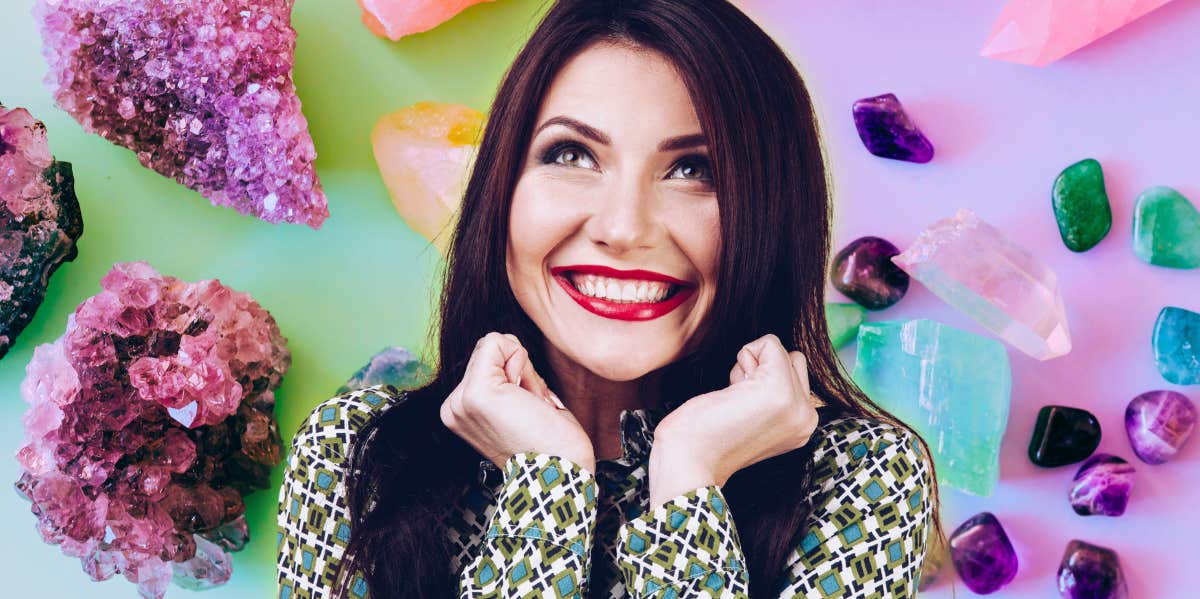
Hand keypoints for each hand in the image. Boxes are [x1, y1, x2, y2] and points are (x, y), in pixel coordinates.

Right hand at [440, 332, 595, 472]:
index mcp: (462, 411)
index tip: (529, 410)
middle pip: (490, 350)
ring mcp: (462, 401)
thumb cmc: (552, 445)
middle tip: (532, 409)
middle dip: (522, 371)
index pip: (487, 361)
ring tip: (531, 408)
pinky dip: (522, 361)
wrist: (558, 474)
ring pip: (496, 345)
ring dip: (526, 371)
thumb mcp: (520, 405)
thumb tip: (511, 348)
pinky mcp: (476, 393)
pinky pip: (497, 343)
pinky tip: (528, 397)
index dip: (519, 376)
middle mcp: (455, 407)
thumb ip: (508, 381)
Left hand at [647, 333, 822, 506]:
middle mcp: (808, 418)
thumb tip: (770, 353)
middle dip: (759, 369)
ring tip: (735, 399)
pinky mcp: (779, 390)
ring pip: (781, 351)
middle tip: (738, 402)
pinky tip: (731, 390)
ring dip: (750, 364)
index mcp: (804, 426)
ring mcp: (797, 405)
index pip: (796, 374)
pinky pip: (769, 343)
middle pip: (792, 359)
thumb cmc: (707, 434)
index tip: (743, 410)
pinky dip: (745, 355)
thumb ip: (772, 394)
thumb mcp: (755, 415)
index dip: (761, 381)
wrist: (689, 461)